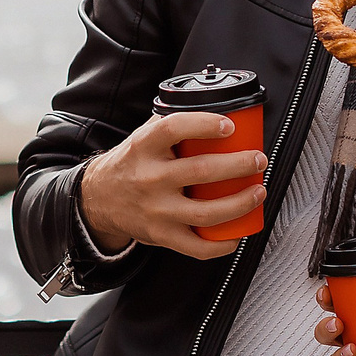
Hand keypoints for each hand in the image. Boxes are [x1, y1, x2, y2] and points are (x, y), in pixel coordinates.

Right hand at [77, 111, 266, 259]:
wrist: (98, 200)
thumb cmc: (129, 166)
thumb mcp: (141, 138)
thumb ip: (170, 123)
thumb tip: (213, 108)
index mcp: (144, 147)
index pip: (174, 128)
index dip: (205, 124)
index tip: (229, 125)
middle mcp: (150, 179)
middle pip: (202, 171)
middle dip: (239, 165)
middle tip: (258, 160)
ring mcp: (156, 211)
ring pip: (206, 212)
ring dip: (240, 203)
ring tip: (257, 192)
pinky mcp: (162, 236)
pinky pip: (197, 247)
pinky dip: (223, 244)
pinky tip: (237, 233)